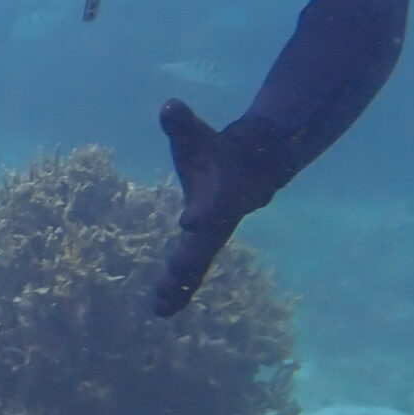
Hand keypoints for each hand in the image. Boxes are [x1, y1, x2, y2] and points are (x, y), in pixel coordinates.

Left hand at [151, 100, 292, 317]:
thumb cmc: (217, 151)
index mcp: (216, 196)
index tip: (188, 222)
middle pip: (201, 247)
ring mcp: (211, 238)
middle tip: (167, 284)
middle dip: (185, 266)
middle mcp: (216, 223)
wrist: (254, 168)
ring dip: (179, 288)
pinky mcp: (205, 245)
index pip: (208, 205)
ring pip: (196, 267)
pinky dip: (179, 291)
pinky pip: (191, 272)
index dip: (200, 212)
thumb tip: (168, 105)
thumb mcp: (197, 135)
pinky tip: (162, 309)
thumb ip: (181, 123)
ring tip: (159, 309)